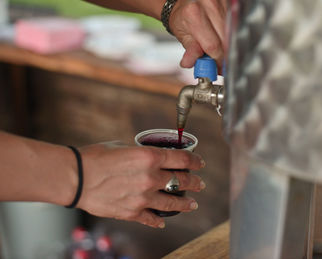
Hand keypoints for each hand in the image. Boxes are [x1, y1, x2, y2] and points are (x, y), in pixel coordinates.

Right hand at [75, 141, 205, 227]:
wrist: (75, 177)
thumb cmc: (96, 157)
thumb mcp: (124, 147)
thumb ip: (142, 154)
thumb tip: (151, 157)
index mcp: (150, 157)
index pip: (182, 159)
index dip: (195, 161)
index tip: (200, 163)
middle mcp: (150, 178)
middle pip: (181, 181)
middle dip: (194, 182)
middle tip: (199, 184)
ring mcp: (142, 198)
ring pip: (172, 203)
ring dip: (185, 204)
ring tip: (192, 204)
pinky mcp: (131, 212)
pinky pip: (151, 219)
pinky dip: (158, 221)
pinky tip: (163, 221)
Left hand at [169, 0, 226, 72]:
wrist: (184, 3)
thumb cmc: (182, 19)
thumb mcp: (183, 36)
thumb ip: (190, 51)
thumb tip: (190, 63)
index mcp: (194, 15)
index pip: (213, 45)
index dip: (217, 61)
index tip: (217, 68)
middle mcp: (209, 6)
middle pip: (226, 40)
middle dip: (224, 55)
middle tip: (219, 62)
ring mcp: (221, 2)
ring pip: (233, 34)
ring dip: (228, 46)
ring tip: (220, 50)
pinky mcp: (229, 3)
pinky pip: (235, 25)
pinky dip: (231, 36)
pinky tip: (224, 39)